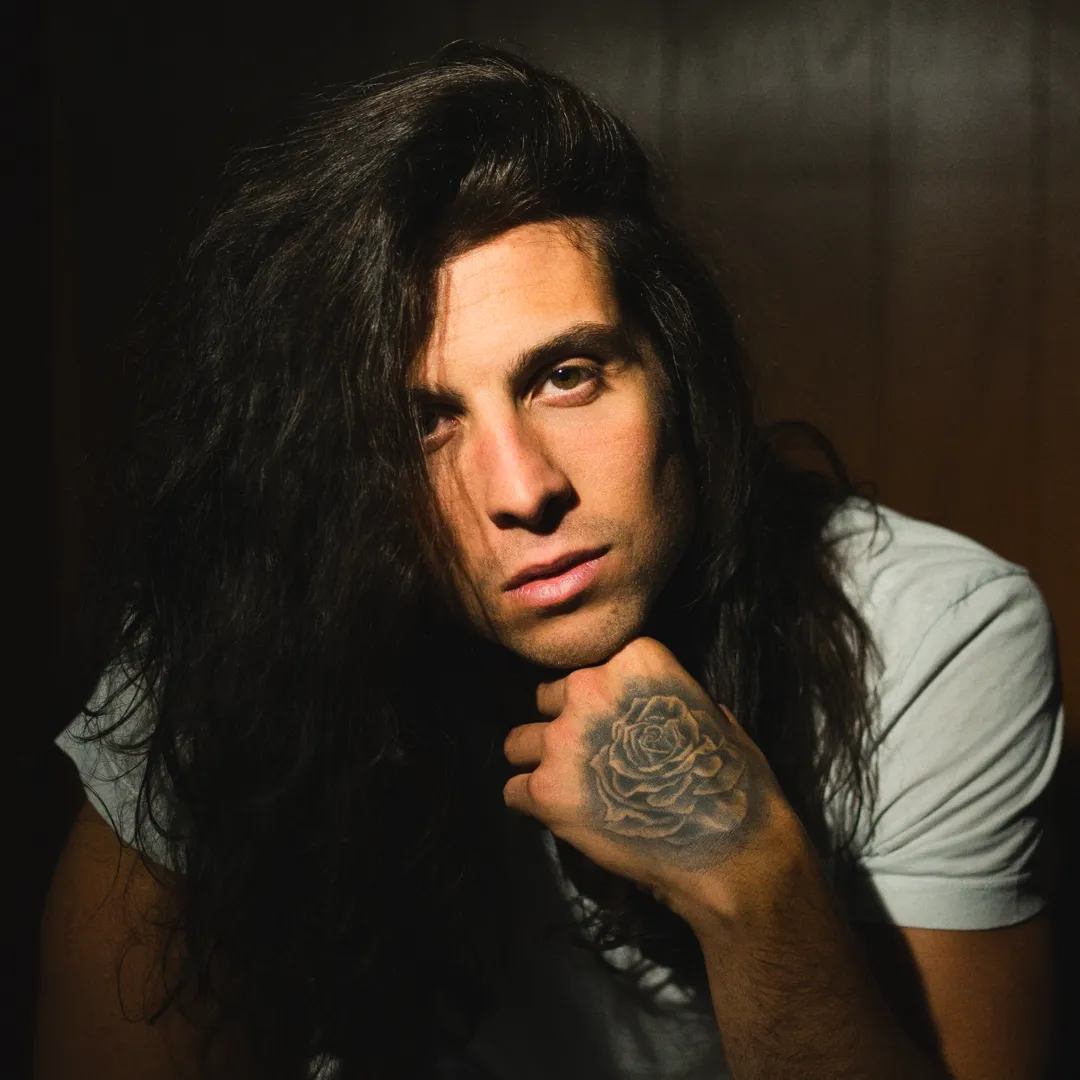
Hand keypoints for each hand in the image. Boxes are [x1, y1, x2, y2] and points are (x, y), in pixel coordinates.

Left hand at [502, 637, 789, 917]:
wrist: (730, 852)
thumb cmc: (732, 783)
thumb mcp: (710, 714)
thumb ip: (668, 697)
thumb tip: (655, 703)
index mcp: (634, 660)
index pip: (593, 667)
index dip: (603, 699)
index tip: (621, 726)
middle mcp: (589, 688)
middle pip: (549, 698)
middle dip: (565, 725)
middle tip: (591, 759)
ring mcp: (563, 740)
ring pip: (518, 742)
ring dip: (539, 762)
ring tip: (569, 789)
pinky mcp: (547, 791)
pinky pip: (513, 790)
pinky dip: (532, 804)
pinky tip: (561, 817)